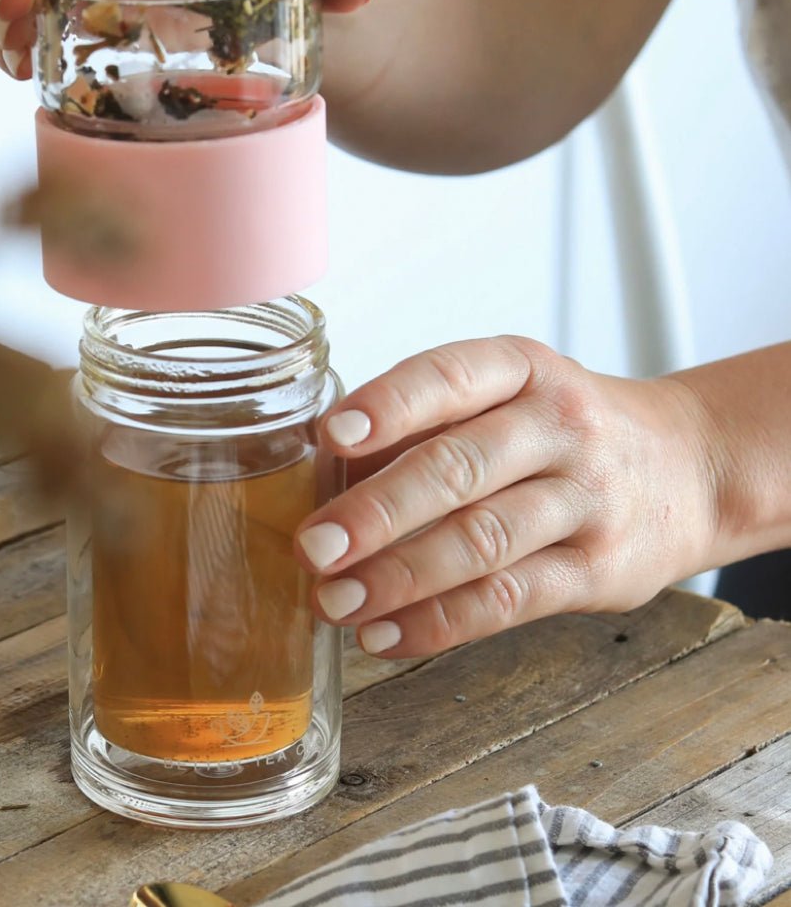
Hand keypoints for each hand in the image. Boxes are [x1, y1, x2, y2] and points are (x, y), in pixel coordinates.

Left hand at [295, 335, 716, 656]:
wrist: (687, 467)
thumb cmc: (559, 431)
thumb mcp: (504, 397)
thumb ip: (423, 425)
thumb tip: (320, 474)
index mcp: (520, 368)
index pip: (449, 376)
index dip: (390, 405)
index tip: (332, 435)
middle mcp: (557, 425)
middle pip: (459, 468)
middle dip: (377, 511)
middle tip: (314, 546)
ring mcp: (585, 498)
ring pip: (481, 540)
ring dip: (398, 578)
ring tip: (335, 601)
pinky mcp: (599, 570)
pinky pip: (509, 599)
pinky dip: (440, 622)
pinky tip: (386, 633)